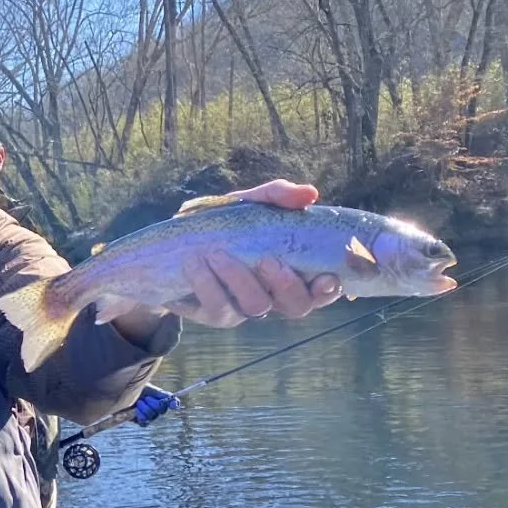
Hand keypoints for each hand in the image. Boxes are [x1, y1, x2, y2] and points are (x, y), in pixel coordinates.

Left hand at [171, 180, 343, 328]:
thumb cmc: (228, 223)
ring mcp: (245, 309)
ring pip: (255, 306)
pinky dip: (205, 284)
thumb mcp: (252, 204)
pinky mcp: (214, 314)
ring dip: (238, 280)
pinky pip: (216, 309)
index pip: (322, 290)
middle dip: (285, 285)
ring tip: (215, 254)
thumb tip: (309, 193)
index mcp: (293, 272)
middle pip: (296, 306)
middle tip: (266, 260)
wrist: (178, 241)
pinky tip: (193, 263)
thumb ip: (278, 196)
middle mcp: (274, 296)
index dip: (329, 289)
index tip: (326, 276)